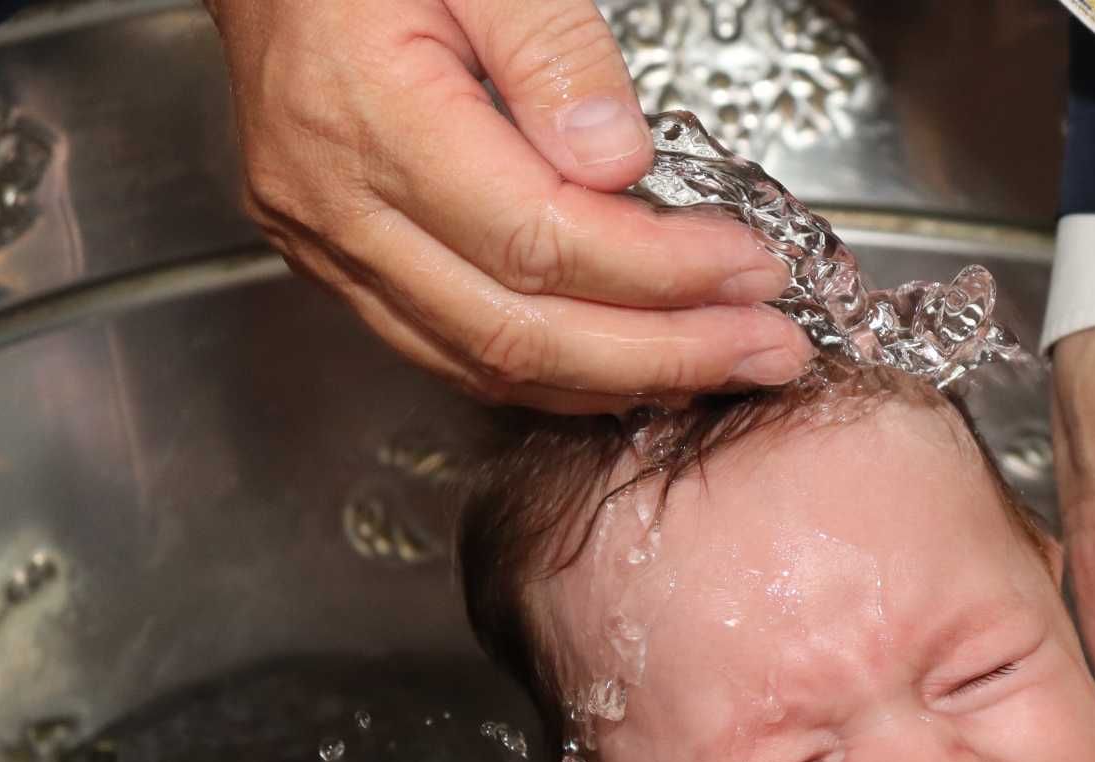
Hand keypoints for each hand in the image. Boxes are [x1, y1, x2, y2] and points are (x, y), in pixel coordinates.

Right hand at [204, 0, 813, 412]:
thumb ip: (552, 49)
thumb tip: (621, 164)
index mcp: (367, 117)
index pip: (539, 240)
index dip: (659, 271)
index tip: (752, 269)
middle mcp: (336, 204)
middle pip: (517, 328)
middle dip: (661, 352)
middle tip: (767, 348)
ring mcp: (328, 247)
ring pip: (484, 360)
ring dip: (617, 379)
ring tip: (723, 364)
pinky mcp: (337, 263)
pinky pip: (452, 350)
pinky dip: (552, 370)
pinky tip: (630, 364)